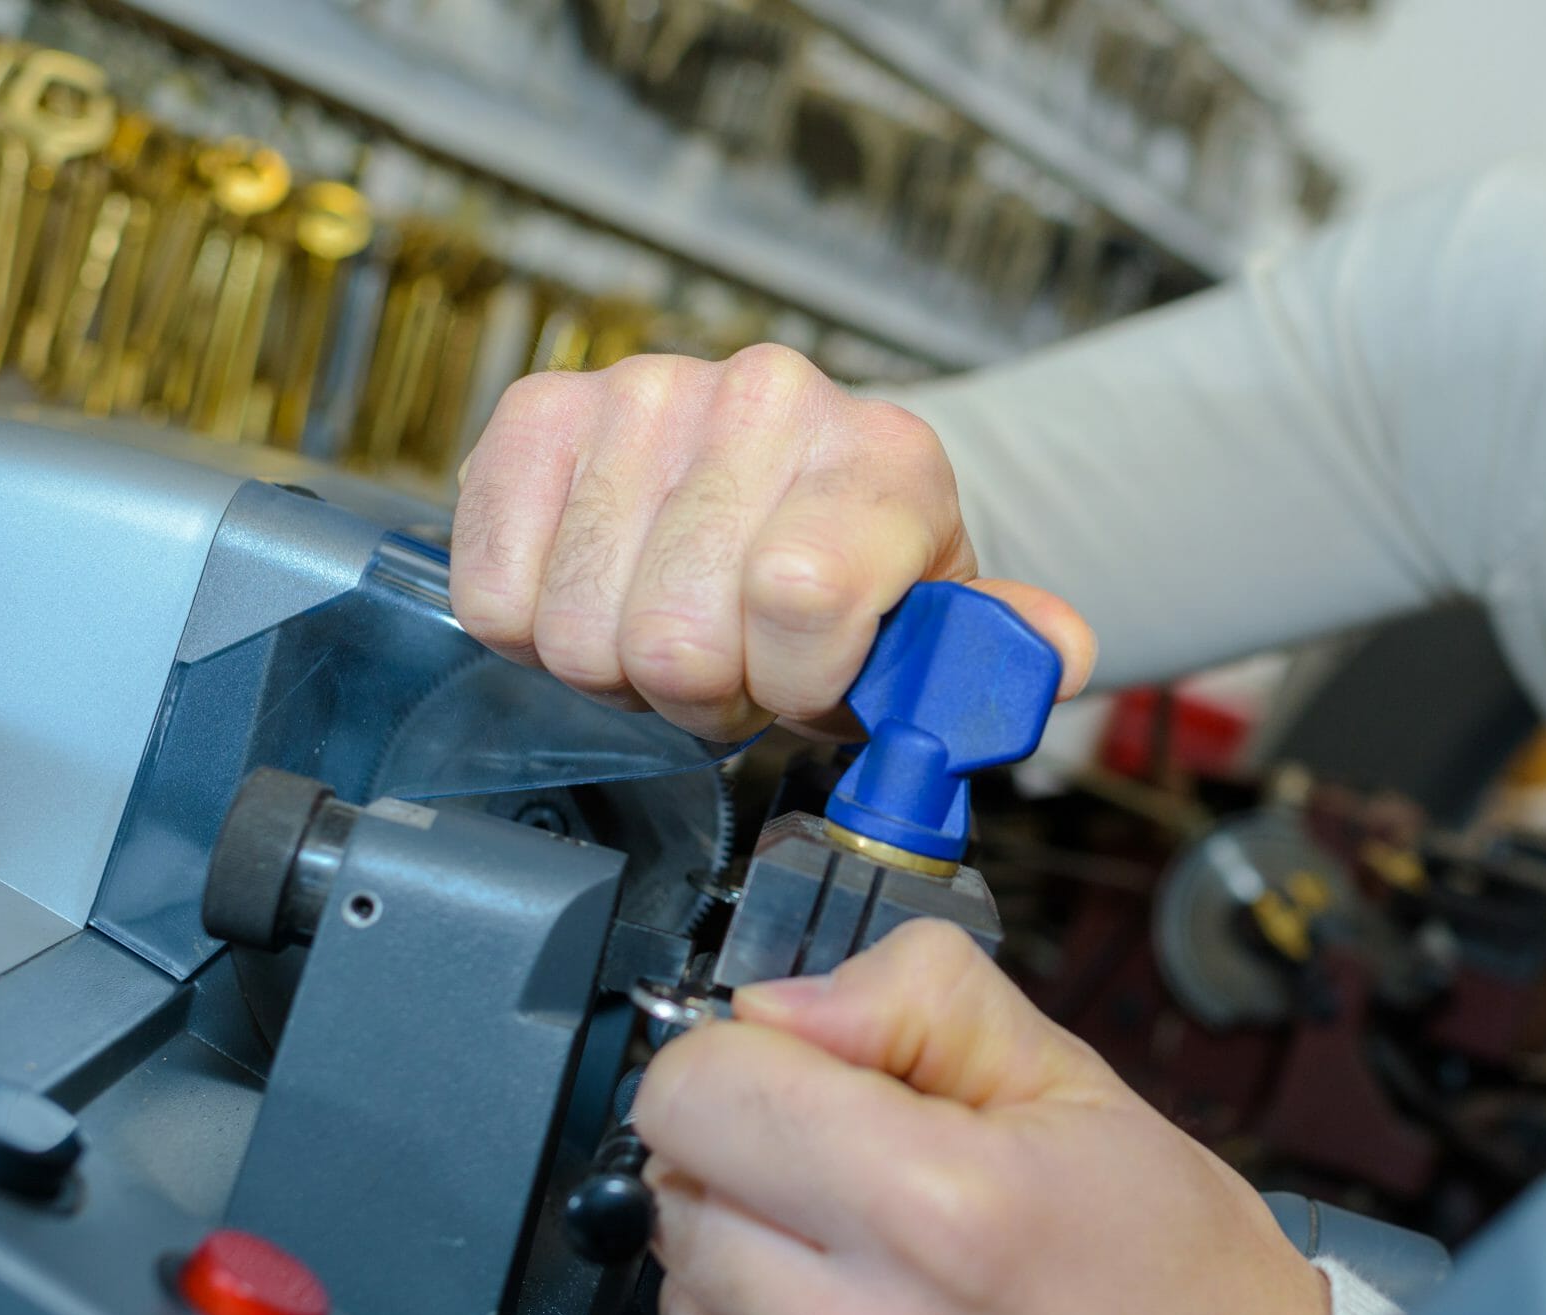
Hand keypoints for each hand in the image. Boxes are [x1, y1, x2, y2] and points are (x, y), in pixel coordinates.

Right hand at [451, 347, 1096, 738]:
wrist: (789, 497)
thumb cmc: (863, 584)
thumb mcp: (944, 633)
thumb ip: (994, 653)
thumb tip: (1049, 651)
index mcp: (883, 456)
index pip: (799, 593)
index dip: (795, 682)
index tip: (812, 682)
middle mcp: (767, 397)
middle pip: (673, 639)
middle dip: (705, 691)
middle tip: (738, 663)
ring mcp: (646, 392)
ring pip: (578, 628)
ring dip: (621, 666)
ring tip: (677, 626)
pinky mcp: (540, 410)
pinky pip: (496, 589)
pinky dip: (537, 627)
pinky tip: (603, 593)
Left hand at [633, 920, 1331, 1314]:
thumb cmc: (1171, 1270)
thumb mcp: (1072, 1082)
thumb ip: (917, 1003)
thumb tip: (780, 1003)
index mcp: (941, 1207)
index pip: (699, 1089)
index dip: (748, 1051)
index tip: (807, 1065)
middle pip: (676, 1182)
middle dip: (752, 1144)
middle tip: (859, 1157)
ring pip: (682, 1282)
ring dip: (749, 1243)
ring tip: (873, 1247)